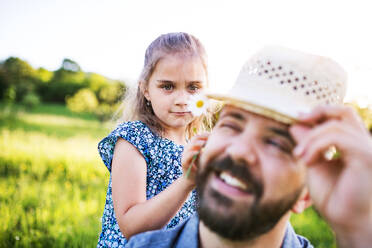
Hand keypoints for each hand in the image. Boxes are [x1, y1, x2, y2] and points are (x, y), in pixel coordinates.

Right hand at [181, 133, 208, 184]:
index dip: (204, 135)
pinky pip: (187, 155)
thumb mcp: (204, 158)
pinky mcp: (184, 162)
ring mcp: (185, 155)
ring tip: (204, 143)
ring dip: (197, 143)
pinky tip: (198, 152)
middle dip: (202, 137)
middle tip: (210, 138)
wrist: (191, 180)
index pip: (198, 137)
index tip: (213, 135)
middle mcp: (188, 149)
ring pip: (190, 145)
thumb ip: (207, 151)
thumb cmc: (200, 168)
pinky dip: (192, 152)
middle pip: (194, 139)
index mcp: (193, 147)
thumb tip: (217, 143)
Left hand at [289, 105, 371, 241]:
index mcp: (354, 143)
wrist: (344, 221)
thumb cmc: (331, 196)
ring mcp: (368, 148)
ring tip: (298, 155)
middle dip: (318, 112)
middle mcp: (365, 142)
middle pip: (344, 111)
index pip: (340, 116)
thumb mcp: (314, 162)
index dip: (319, 112)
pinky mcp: (366, 156)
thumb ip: (307, 143)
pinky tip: (307, 160)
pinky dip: (316, 145)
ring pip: (335, 126)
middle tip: (296, 120)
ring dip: (310, 138)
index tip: (297, 118)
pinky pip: (337, 138)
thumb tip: (295, 123)